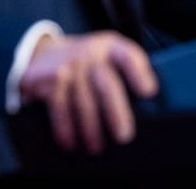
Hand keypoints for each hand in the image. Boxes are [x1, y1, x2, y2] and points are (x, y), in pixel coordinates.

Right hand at [18, 30, 157, 154]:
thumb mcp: (106, 55)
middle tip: (123, 136)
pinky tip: (70, 142)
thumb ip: (126, 71)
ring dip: (90, 129)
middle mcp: (89, 54)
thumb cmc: (87, 63)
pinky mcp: (48, 79)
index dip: (139, 72)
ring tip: (96, 148)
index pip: (127, 55)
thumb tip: (152, 108)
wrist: (42, 53)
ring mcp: (68, 66)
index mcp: (110, 47)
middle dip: (116, 113)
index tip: (148, 92)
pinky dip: (64, 128)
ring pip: (82, 102)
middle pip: (107, 85)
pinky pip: (59, 107)